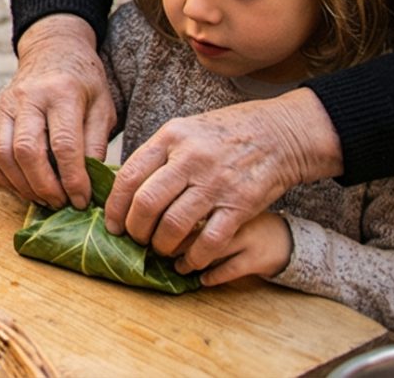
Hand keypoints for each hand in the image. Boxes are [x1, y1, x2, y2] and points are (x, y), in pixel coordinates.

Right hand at [0, 15, 116, 207]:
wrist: (51, 52)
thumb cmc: (83, 83)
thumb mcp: (103, 107)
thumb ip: (96, 144)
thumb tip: (90, 183)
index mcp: (60, 92)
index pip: (64, 144)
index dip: (73, 179)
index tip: (82, 200)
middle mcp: (26, 98)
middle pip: (26, 151)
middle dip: (44, 186)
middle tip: (61, 203)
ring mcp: (2, 106)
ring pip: (2, 155)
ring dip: (22, 186)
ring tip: (44, 198)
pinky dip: (2, 177)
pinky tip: (22, 185)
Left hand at [106, 91, 340, 274]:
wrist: (280, 134)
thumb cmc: (225, 133)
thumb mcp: (185, 130)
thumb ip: (158, 156)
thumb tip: (125, 189)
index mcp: (170, 137)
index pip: (128, 176)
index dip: (115, 207)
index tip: (112, 224)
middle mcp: (190, 159)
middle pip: (147, 204)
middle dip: (135, 230)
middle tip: (136, 240)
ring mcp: (216, 183)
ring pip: (174, 225)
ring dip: (162, 246)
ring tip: (161, 250)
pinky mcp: (240, 205)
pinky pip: (210, 240)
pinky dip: (196, 257)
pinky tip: (191, 261)